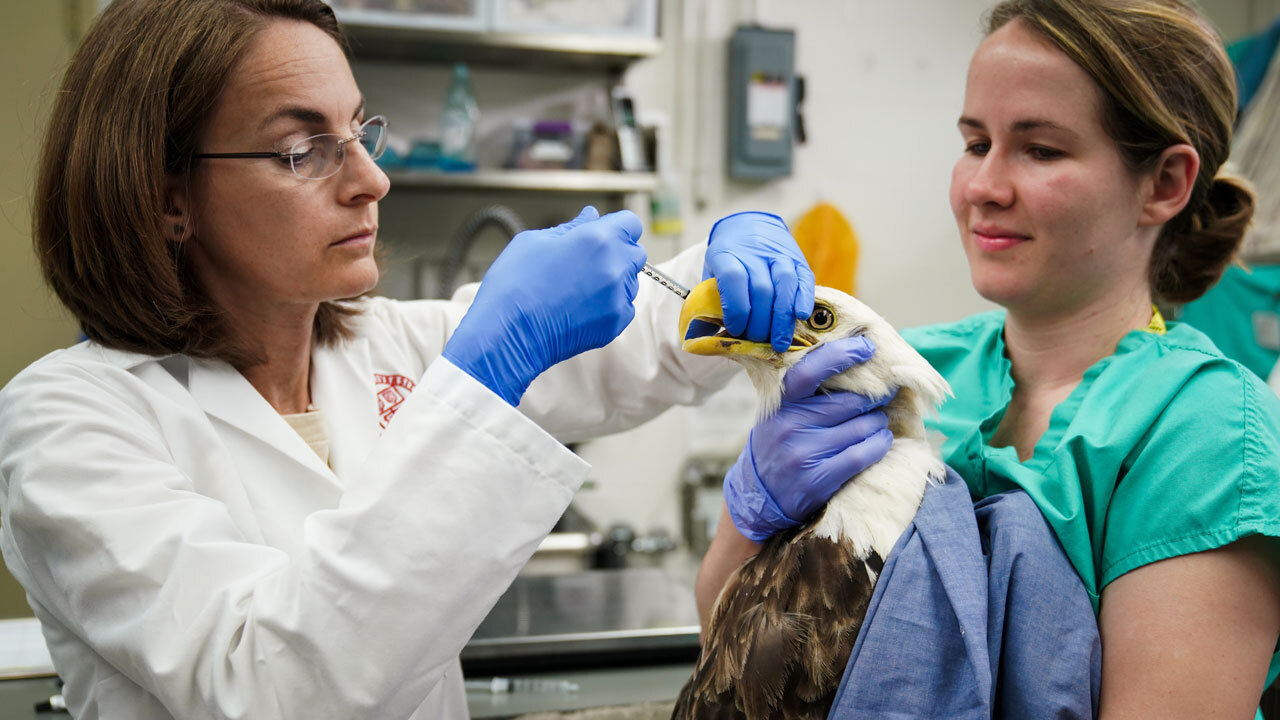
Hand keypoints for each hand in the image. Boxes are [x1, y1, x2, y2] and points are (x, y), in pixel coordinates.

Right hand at [443, 206, 646, 404]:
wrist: (507, 334)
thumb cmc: (514, 284)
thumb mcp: (535, 241)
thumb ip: (572, 227)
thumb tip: (592, 216)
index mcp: (597, 239)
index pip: (630, 224)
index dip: (616, 227)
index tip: (601, 236)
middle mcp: (615, 266)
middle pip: (635, 253)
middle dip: (617, 253)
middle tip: (586, 264)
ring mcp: (618, 297)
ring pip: (630, 282)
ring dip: (613, 280)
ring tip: (578, 289)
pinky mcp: (616, 323)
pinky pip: (624, 307)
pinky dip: (609, 305)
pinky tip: (580, 307)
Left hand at [703, 211, 816, 352]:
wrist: (750, 227)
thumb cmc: (728, 261)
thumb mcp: (711, 275)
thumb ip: (706, 305)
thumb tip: (699, 339)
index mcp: (726, 254)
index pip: (733, 279)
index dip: (736, 308)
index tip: (735, 329)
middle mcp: (754, 252)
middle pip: (761, 289)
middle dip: (760, 322)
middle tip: (756, 341)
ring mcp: (779, 254)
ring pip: (785, 284)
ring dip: (782, 318)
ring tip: (779, 342)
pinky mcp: (798, 260)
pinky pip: (804, 280)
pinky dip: (804, 299)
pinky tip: (801, 317)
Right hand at [724, 336, 894, 541]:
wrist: (758, 495)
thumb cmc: (776, 445)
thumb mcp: (779, 413)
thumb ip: (805, 393)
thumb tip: (851, 362)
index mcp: (780, 404)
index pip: (811, 371)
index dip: (842, 355)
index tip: (866, 347)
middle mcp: (789, 425)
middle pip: (849, 402)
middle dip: (873, 398)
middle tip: (882, 396)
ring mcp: (803, 453)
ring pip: (861, 428)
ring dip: (878, 423)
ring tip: (879, 421)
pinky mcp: (818, 479)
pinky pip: (861, 454)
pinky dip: (879, 445)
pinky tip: (882, 440)